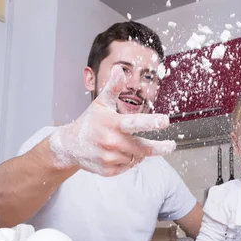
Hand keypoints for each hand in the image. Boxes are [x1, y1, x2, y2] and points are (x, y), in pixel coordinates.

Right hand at [49, 65, 175, 175]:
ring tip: (127, 144)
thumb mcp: (101, 103)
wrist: (70, 145)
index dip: (151, 122)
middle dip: (159, 147)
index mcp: (112, 123)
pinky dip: (129, 161)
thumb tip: (119, 69)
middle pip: (143, 148)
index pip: (135, 122)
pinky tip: (119, 153)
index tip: (165, 121)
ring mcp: (109, 158)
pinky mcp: (108, 171)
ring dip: (138, 152)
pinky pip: (128, 167)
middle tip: (170, 145)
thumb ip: (114, 87)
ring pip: (137, 158)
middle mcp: (111, 142)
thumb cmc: (90, 122)